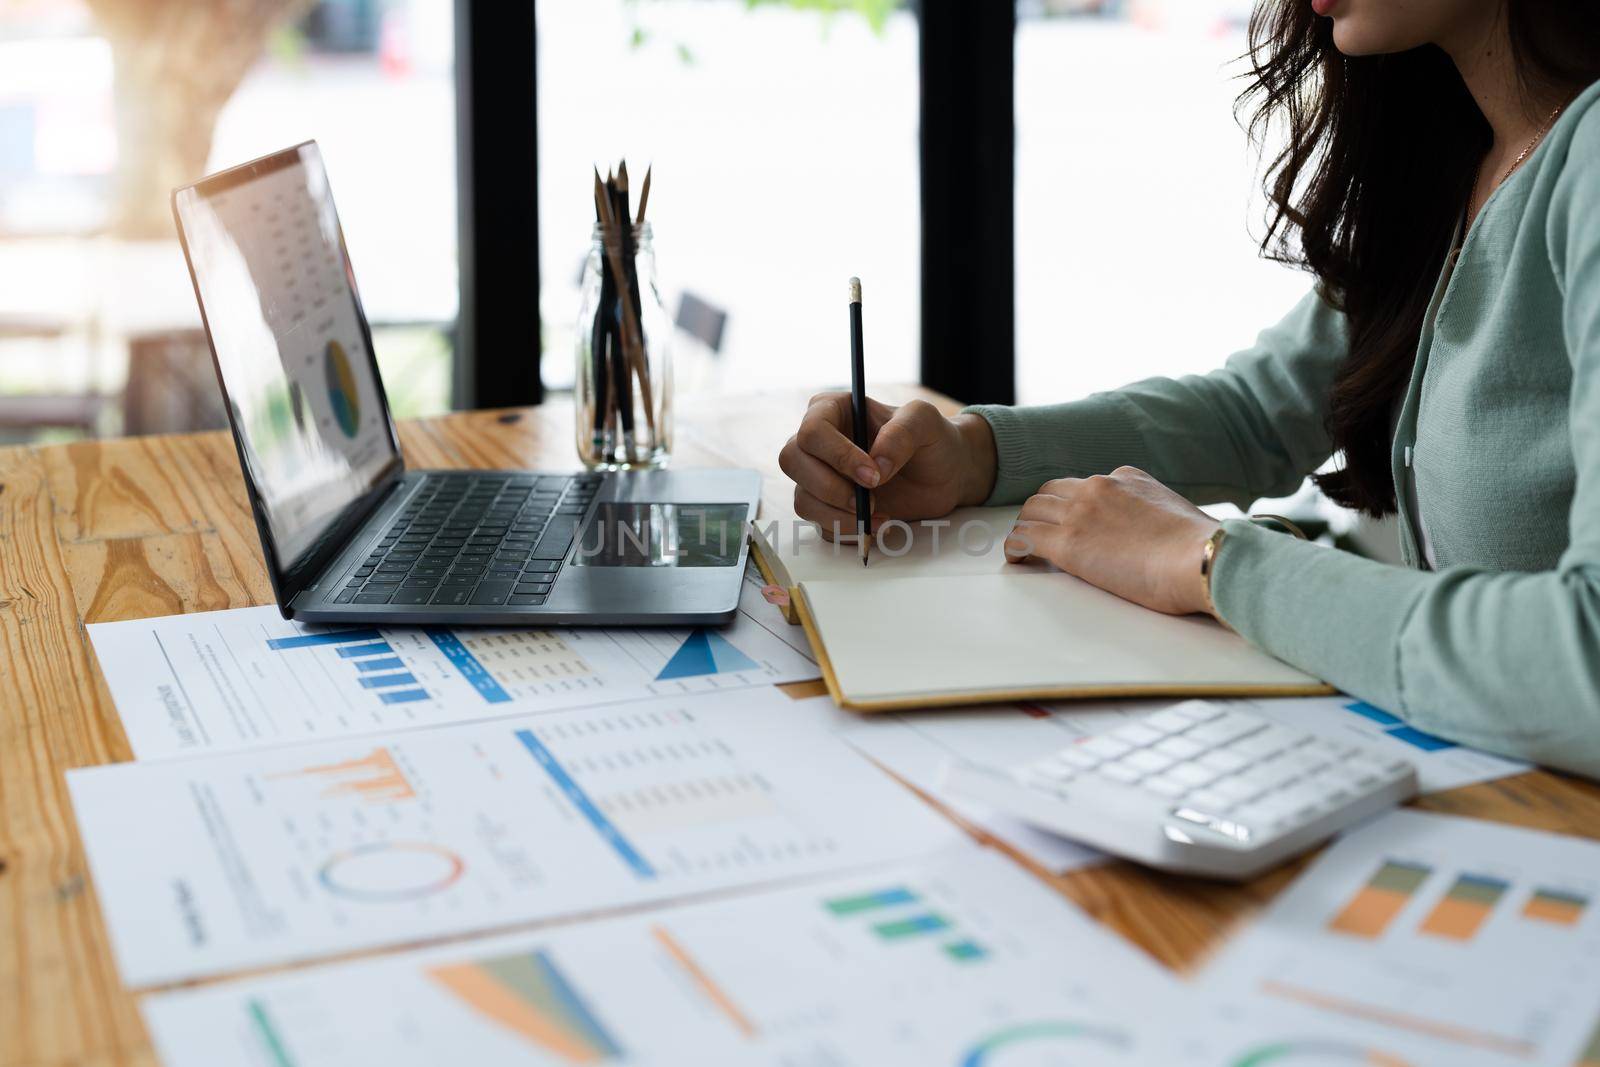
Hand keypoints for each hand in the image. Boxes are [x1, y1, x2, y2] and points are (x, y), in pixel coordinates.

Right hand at [778, 395, 996, 536]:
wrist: (944, 475)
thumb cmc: (931, 439)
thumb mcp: (925, 421)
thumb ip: (903, 431)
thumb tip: (876, 462)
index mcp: (831, 410)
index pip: (812, 431)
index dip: (838, 456)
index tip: (873, 476)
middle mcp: (816, 443)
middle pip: (793, 463)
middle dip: (830, 488)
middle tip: (871, 500)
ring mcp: (818, 477)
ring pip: (802, 499)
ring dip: (839, 515)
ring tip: (880, 514)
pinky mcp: (827, 508)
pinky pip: (820, 526)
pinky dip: (848, 531)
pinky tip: (877, 523)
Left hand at [1004, 467, 1220, 615]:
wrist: (1203, 558)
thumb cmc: (1201, 549)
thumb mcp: (1178, 514)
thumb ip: (1155, 516)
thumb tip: (1155, 536)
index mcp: (1127, 477)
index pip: (1086, 484)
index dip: (1075, 505)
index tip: (1074, 523)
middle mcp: (1100, 487)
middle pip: (1051, 492)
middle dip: (1043, 512)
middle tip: (1040, 535)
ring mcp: (1080, 512)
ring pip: (1031, 512)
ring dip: (1027, 529)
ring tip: (1028, 550)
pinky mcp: (1067, 542)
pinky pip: (1023, 539)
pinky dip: (1016, 549)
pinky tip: (1019, 560)